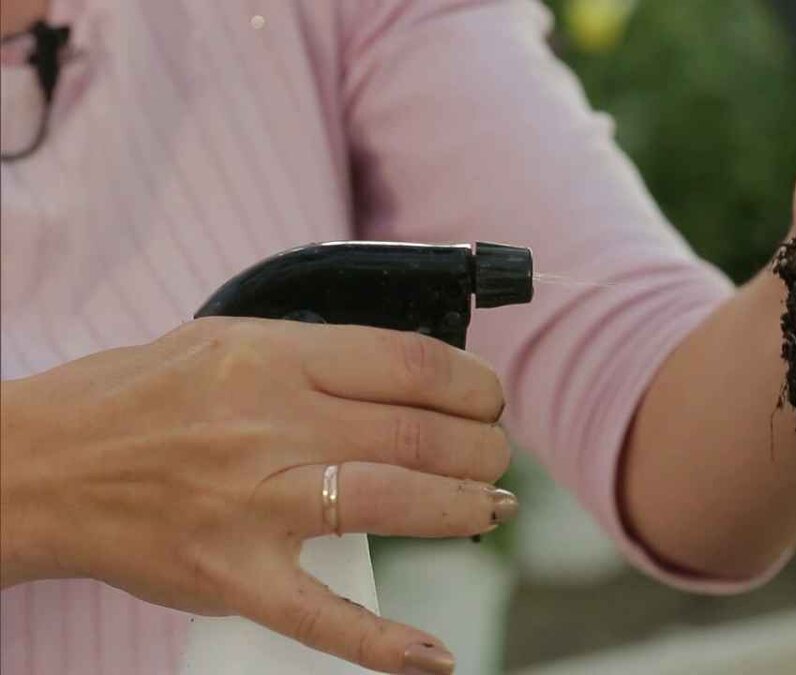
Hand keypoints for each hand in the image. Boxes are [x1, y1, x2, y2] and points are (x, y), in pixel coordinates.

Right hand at [0, 318, 515, 673]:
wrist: (39, 466)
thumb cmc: (133, 398)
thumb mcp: (224, 342)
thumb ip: (312, 357)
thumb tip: (406, 375)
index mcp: (272, 358)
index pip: (409, 363)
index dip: (472, 383)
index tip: (490, 398)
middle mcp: (269, 424)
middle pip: (416, 433)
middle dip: (481, 446)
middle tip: (499, 456)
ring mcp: (252, 502)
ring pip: (391, 501)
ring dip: (463, 506)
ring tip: (495, 506)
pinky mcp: (231, 573)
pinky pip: (318, 614)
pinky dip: (382, 642)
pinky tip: (434, 656)